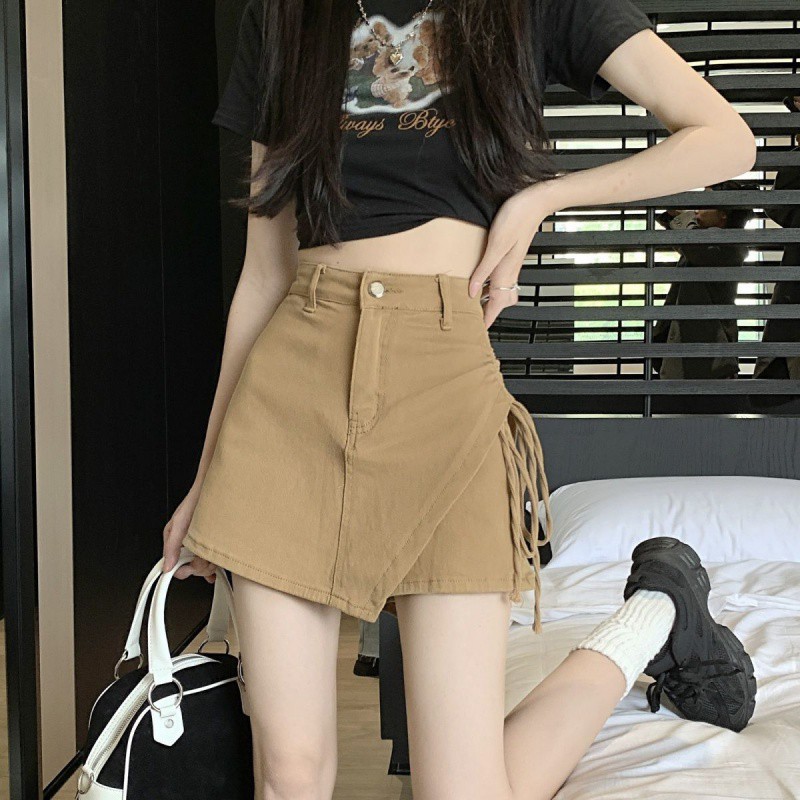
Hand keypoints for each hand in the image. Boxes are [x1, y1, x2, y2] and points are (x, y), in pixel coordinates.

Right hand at [162, 482, 217, 581]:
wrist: (214, 493)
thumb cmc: (193, 504)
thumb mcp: (178, 524)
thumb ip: (171, 547)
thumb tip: (166, 566)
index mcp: (176, 544)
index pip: (176, 567)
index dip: (183, 569)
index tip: (190, 567)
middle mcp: (188, 547)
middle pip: (192, 570)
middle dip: (199, 565)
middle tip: (204, 556)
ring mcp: (201, 546)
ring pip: (204, 566)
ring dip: (210, 562)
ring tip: (212, 552)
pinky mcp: (213, 545)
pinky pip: (214, 562)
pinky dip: (216, 564)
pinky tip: (218, 563)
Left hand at [468, 183, 556, 327]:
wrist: (536, 201)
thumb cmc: (517, 218)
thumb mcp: (495, 245)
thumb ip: (483, 270)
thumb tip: (472, 292)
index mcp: (505, 272)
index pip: (496, 305)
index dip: (486, 320)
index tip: (477, 333)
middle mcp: (509, 271)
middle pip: (500, 302)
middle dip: (487, 313)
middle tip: (472, 320)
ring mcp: (511, 264)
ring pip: (501, 291)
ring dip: (489, 299)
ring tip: (473, 304)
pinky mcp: (510, 256)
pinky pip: (500, 278)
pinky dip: (490, 285)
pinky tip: (480, 281)